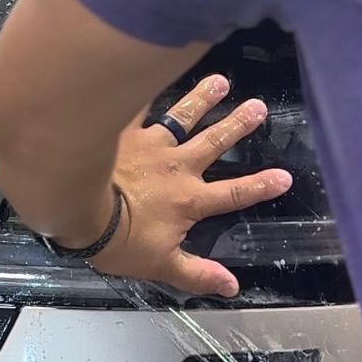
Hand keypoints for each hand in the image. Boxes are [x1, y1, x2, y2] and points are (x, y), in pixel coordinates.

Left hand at [90, 73, 291, 298]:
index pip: (233, 193)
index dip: (260, 186)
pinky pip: (138, 108)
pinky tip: (146, 75)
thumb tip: (232, 286)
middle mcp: (176, 167)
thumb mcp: (161, 265)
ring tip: (220, 82)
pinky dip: (143, 93)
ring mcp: (151, 145)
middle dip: (238, 125)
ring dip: (203, 99)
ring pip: (183, 118)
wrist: (77, 207)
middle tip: (259, 106)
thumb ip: (198, 274)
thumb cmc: (117, 239)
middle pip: (214, 143)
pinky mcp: (124, 133)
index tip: (284, 175)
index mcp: (189, 200)